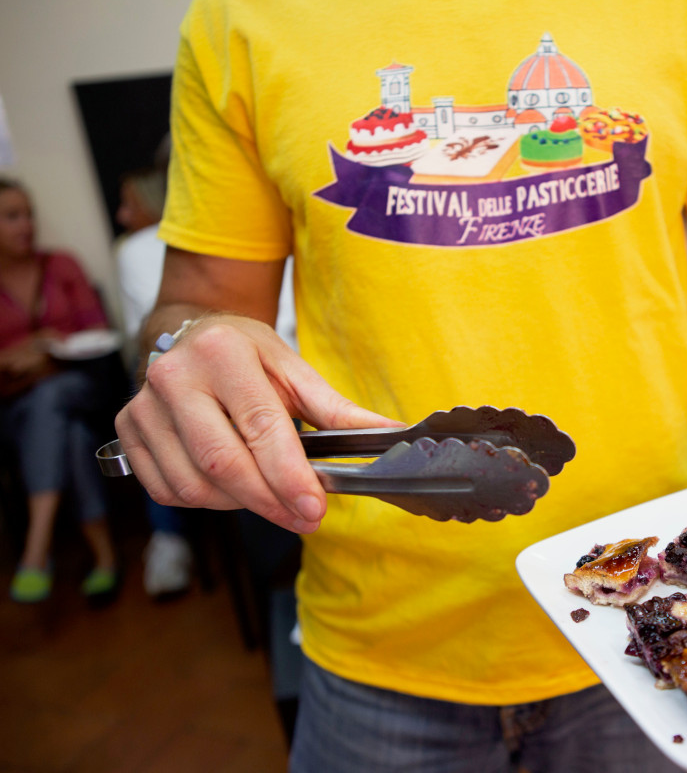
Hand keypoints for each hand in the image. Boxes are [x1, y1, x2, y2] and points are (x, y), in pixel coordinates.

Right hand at [115, 314, 401, 532]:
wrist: (194, 336)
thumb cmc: (249, 355)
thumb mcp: (295, 370)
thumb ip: (338, 410)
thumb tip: (390, 434)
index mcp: (223, 352)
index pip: (260, 427)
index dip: (289, 475)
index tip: (314, 508)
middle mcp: (174, 375)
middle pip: (223, 463)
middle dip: (269, 500)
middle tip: (303, 518)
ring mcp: (143, 405)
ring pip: (194, 485)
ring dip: (240, 503)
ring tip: (270, 496)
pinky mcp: (126, 430)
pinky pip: (167, 490)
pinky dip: (206, 501)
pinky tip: (232, 488)